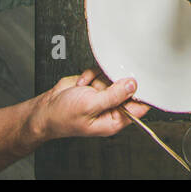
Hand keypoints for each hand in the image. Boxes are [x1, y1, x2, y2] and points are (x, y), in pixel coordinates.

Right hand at [30, 70, 148, 142]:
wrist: (46, 109)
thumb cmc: (63, 116)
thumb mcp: (90, 105)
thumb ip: (113, 95)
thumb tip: (133, 85)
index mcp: (114, 119)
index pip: (139, 107)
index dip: (143, 94)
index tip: (145, 80)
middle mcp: (111, 107)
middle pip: (127, 88)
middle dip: (114, 82)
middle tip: (103, 84)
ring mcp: (103, 94)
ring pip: (113, 76)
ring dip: (98, 78)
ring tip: (85, 88)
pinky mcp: (95, 83)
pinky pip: (101, 71)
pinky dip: (90, 74)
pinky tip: (81, 84)